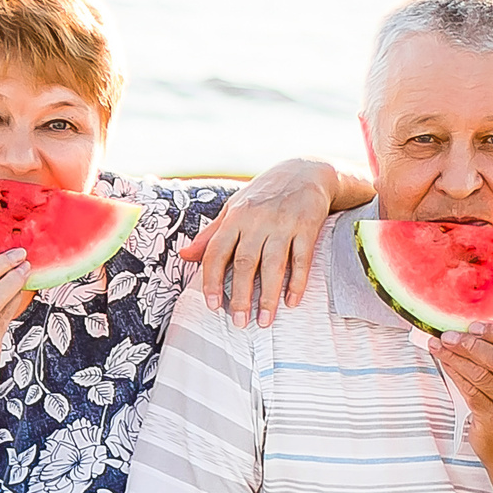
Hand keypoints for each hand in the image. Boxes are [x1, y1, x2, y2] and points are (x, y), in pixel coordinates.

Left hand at [178, 160, 334, 326]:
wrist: (306, 170)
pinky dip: (297, 282)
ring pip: (273, 266)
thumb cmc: (264, 194)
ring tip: (264, 321)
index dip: (211, 280)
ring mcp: (284, 224)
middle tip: (238, 322)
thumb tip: (184, 256)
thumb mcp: (234, 208)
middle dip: (240, 296)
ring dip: (268, 297)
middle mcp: (257, 221)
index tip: (212, 305)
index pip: (216, 252)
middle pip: (244, 264)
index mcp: (235, 217)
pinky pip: (302, 260)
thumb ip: (211, 234)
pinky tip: (291, 302)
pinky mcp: (308, 227)